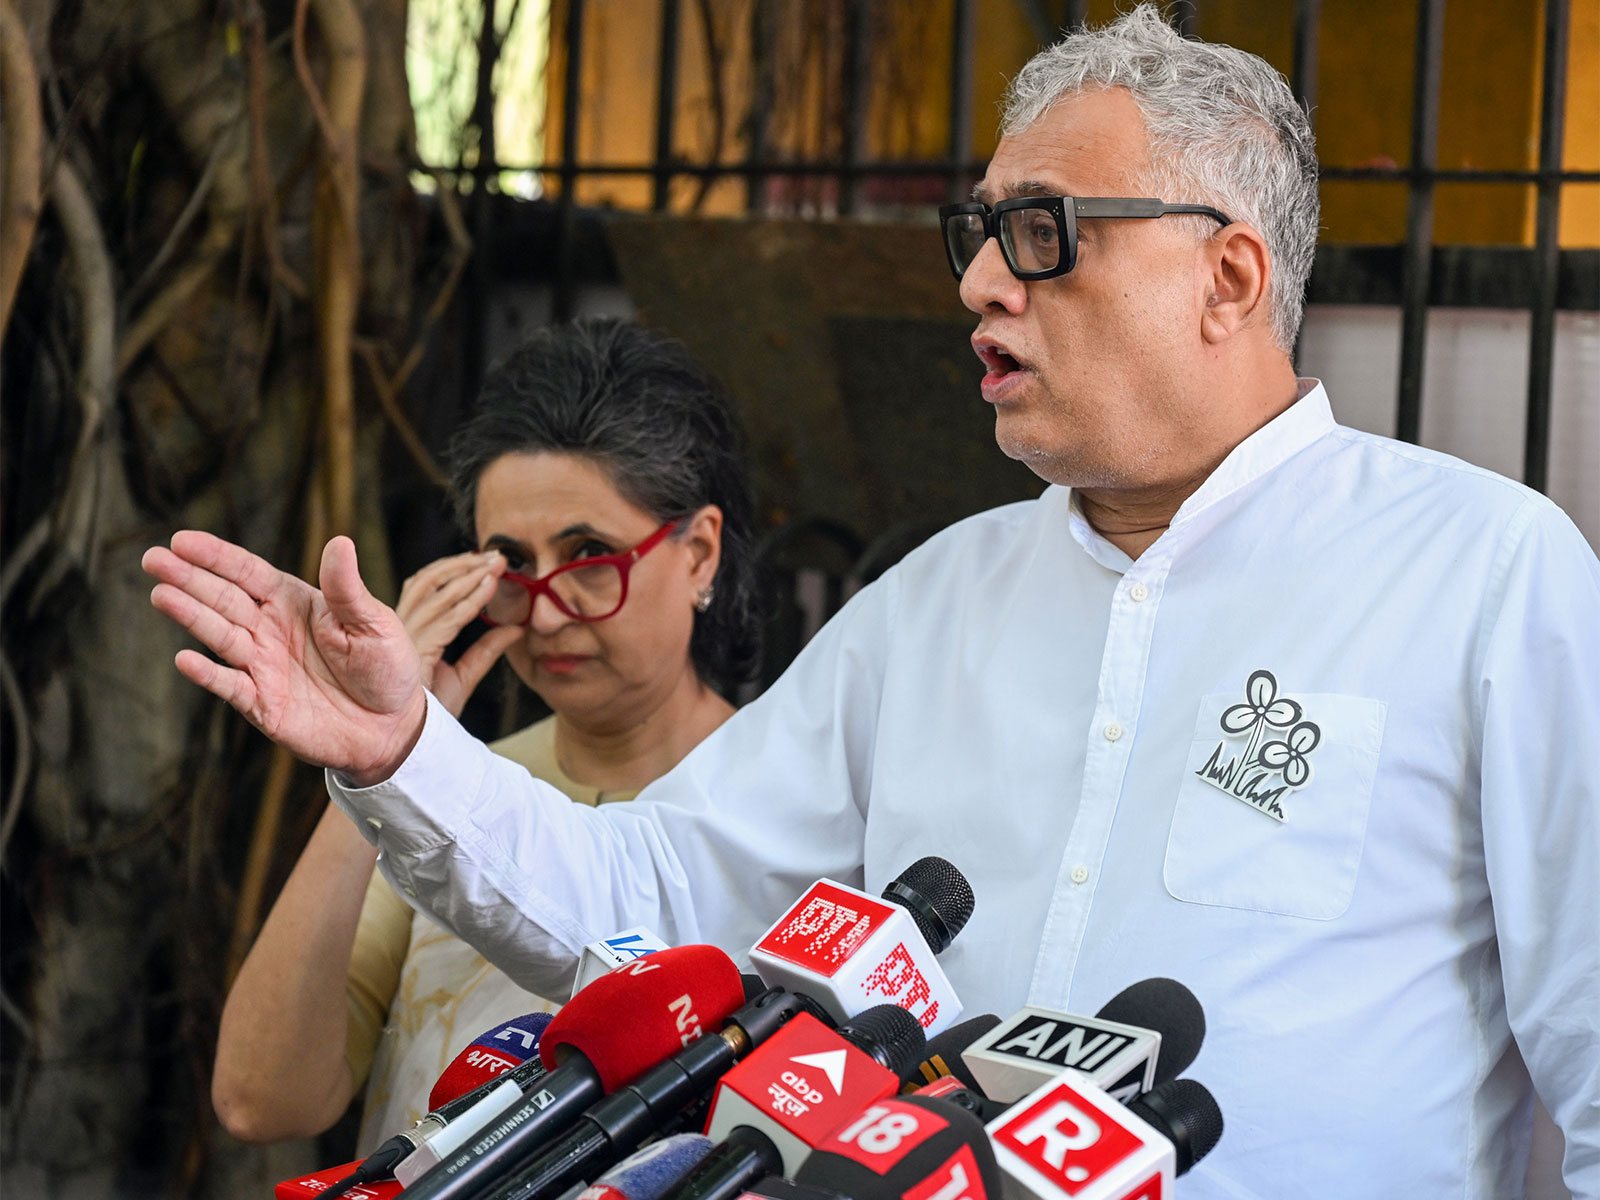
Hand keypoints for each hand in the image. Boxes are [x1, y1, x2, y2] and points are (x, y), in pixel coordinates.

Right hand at [144, 531, 427, 784]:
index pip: (247, 573)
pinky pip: (229, 685)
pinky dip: (208, 675)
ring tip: (160, 595)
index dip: (215, 557)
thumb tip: (340, 542)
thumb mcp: (373, 622)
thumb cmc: (384, 667)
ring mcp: (262, 666)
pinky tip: (185, 659)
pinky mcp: (262, 703)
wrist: (391, 727)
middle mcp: (270, 629)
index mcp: (294, 602)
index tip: (181, 540)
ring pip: (219, 636)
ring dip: (190, 616)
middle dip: (188, 578)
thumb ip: (347, 589)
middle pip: (223, 598)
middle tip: (152, 559)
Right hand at [396, 551, 522, 717]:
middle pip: (430, 582)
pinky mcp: (416, 653)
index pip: (427, 586)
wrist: (413, 743)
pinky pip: (447, 620)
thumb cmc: (432, 713)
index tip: (485, 559)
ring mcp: (405, 640)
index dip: (455, 569)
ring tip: (497, 565)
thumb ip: (486, 650)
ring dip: (470, 576)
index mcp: (408, 631)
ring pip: (438, 595)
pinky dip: (470, 601)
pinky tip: (490, 588)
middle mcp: (401, 630)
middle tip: (497, 556)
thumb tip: (516, 627)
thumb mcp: (465, 675)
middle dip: (465, 565)